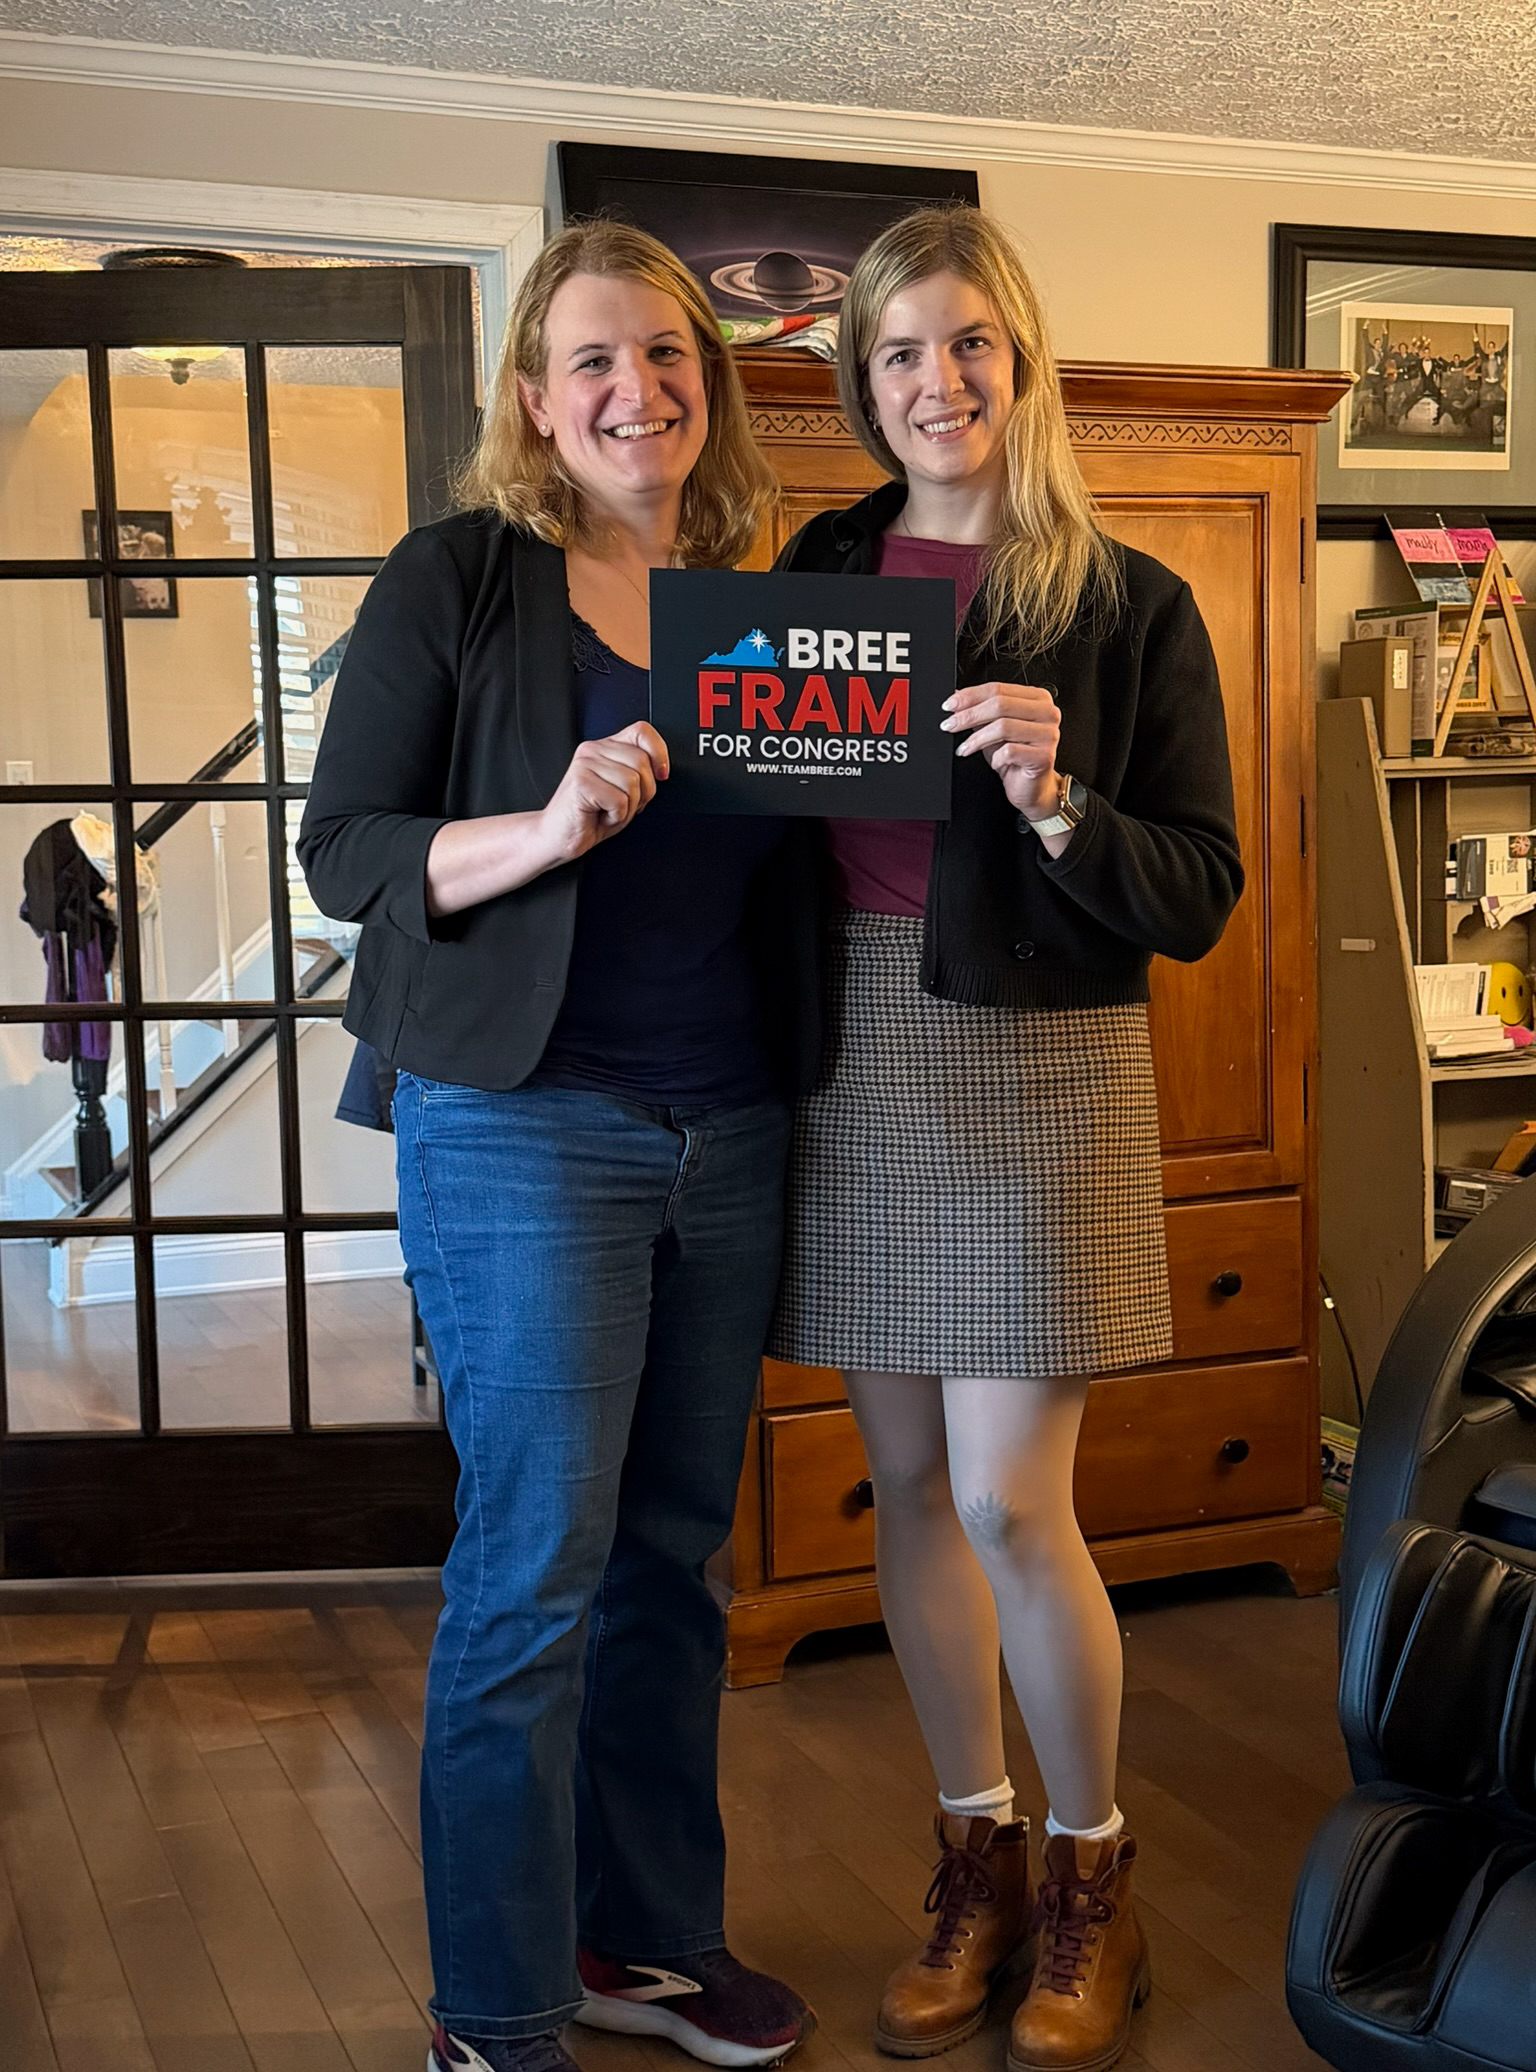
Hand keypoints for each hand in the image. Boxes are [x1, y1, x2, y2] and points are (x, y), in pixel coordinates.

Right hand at [538, 722, 668, 865]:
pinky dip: (616, 816)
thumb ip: (639, 772)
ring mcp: (585, 765)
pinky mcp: (581, 783)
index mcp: (605, 747)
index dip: (659, 752)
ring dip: (628, 807)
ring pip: (632, 783)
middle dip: (643, 792)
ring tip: (608, 810)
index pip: (642, 732)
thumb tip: (660, 767)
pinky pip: (619, 801)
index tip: (661, 775)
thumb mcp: (623, 790)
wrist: (558, 837)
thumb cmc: (590, 816)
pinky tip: (600, 816)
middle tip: (623, 804)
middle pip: (642, 761)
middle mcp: (593, 750)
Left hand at [943, 680, 1060, 816]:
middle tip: (949, 725)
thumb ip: (980, 711)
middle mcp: (1047, 712)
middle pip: (1000, 705)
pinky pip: (1010, 751)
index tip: (949, 705)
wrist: (1030, 787)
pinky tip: (993, 762)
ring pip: (1003, 726)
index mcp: (1037, 698)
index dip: (970, 696)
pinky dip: (995, 758)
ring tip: (964, 748)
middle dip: (969, 715)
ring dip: (977, 739)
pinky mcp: (1044, 756)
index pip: (999, 689)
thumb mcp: (993, 729)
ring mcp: (1048, 734)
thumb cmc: (1015, 757)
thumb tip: (957, 696)